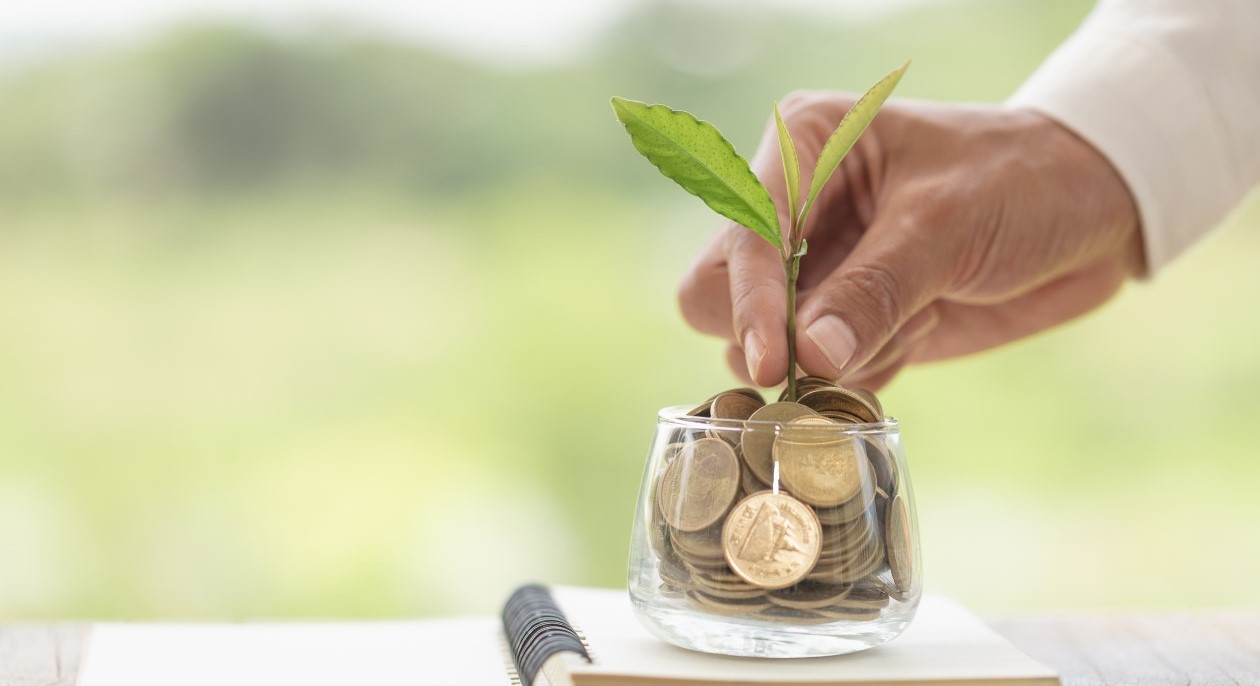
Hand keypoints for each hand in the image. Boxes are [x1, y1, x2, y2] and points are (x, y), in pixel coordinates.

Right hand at [678, 92, 1143, 389]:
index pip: (742, 235)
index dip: (751, 297)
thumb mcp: (949, 224)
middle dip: (769, 334)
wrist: (1095, 207)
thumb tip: (810, 356)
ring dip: (827, 358)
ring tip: (909, 323)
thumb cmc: (1024, 182)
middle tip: (834, 350)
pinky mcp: (845, 317)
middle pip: (715, 293)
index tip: (773, 362)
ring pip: (761, 343)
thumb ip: (876, 289)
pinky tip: (921, 330)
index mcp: (805, 148)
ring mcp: (817, 267)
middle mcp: (794, 207)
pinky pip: (817, 372)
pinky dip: (862, 371)